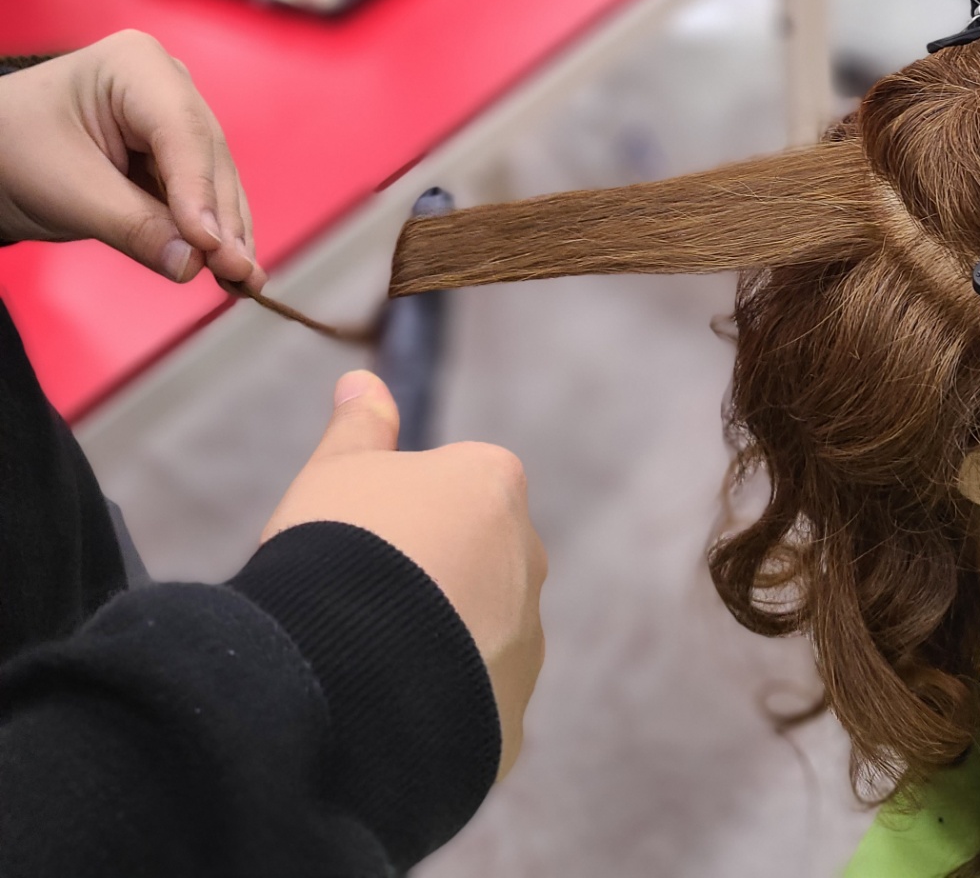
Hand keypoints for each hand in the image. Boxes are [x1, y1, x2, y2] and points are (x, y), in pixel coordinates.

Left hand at [0, 30, 263, 289]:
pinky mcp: (177, 159)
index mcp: (138, 65)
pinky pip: (204, 200)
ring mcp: (177, 122)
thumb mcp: (65, 190)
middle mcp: (170, 87)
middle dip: (223, 220)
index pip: (182, 133)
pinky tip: (234, 272)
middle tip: (238, 272)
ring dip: (230, 236)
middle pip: (209, 161)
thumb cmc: (11, 152)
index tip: (210, 244)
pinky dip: (216, 237)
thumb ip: (132, 225)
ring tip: (245, 281)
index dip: (200, 192)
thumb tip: (191, 263)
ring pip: (215, 184)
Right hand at [262, 371, 546, 779]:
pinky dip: (439, 705)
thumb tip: (363, 381)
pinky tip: (386, 709)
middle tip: (360, 600)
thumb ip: (359, 426)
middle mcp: (527, 556)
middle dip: (430, 577)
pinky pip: (473, 703)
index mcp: (495, 486)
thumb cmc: (340, 551)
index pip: (459, 486)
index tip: (362, 540)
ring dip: (437, 642)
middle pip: (476, 558)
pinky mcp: (511, 715)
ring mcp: (527, 639)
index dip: (403, 514)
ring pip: (479, 632)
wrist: (345, 672)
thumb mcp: (335, 473)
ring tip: (367, 661)